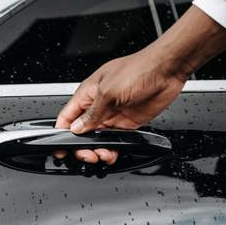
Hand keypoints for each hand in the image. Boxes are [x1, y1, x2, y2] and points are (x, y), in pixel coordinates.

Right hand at [54, 6, 225, 164]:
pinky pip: (116, 140)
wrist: (166, 71)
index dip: (61, 132)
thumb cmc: (138, 69)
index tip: (60, 148)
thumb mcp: (108, 91)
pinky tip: (113, 153)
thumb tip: (77, 128)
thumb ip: (92, 113)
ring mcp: (113, 114)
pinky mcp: (128, 122)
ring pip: (98, 138)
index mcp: (88, 93)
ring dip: (98, 149)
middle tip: (88, 154)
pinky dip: (113, 149)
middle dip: (82, 146)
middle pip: (81, 131)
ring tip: (103, 155)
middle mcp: (99, 105)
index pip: (67, 117)